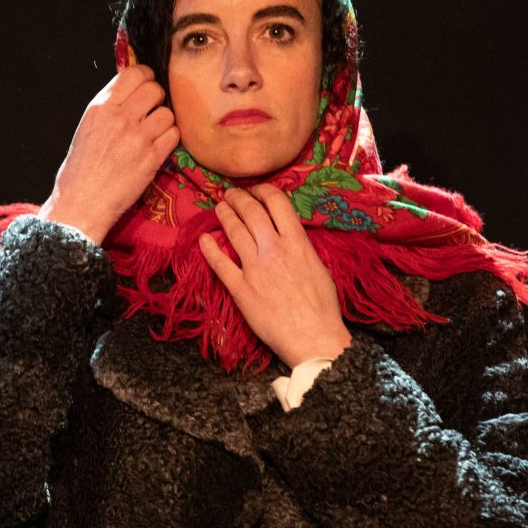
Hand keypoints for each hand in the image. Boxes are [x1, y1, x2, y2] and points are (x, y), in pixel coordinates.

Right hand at [39, 65, 179, 243]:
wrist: (82, 203)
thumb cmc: (80, 170)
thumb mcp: (87, 128)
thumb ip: (109, 108)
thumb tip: (131, 92)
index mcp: (100, 107)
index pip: (134, 74)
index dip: (146, 78)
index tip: (146, 87)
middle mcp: (119, 117)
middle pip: (155, 89)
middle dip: (157, 99)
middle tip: (151, 112)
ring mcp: (137, 137)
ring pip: (168, 113)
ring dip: (164, 122)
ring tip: (154, 134)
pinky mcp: (151, 158)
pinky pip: (174, 135)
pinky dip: (170, 140)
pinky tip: (158, 148)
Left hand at [197, 184, 352, 368]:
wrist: (313, 337)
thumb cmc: (323, 307)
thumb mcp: (319, 267)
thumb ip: (301, 248)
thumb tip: (291, 237)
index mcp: (297, 242)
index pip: (277, 203)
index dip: (263, 190)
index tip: (256, 190)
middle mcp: (274, 249)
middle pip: (251, 212)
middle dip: (238, 198)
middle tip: (230, 194)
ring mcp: (255, 269)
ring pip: (234, 231)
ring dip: (224, 215)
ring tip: (219, 208)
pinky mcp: (241, 289)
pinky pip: (220, 264)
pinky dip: (209, 249)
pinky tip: (204, 240)